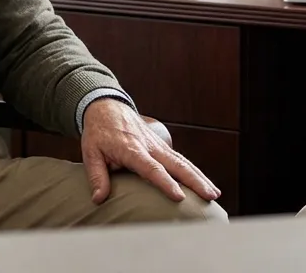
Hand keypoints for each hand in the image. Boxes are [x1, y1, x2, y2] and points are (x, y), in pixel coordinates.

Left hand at [80, 98, 220, 203]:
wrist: (106, 106)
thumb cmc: (98, 131)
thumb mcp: (91, 153)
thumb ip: (97, 176)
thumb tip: (99, 199)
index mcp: (132, 149)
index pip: (152, 169)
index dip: (166, 183)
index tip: (179, 196)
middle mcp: (150, 146)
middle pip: (177, 164)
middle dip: (195, 180)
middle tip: (210, 196)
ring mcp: (158, 144)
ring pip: (183, 161)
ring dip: (200, 176)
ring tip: (214, 193)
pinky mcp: (161, 145)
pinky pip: (180, 158)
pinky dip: (193, 171)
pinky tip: (203, 183)